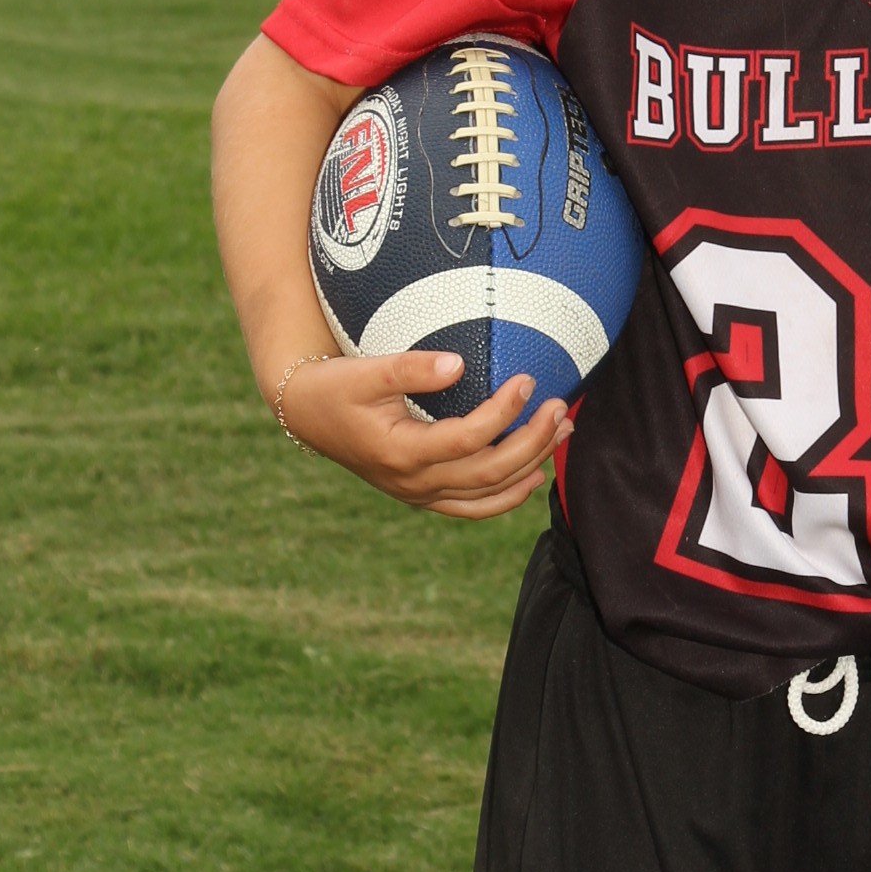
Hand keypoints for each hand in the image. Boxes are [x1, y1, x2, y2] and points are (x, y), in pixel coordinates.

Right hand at [277, 351, 569, 520]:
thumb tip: (459, 364)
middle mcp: (415, 482)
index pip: (468, 438)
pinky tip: (535, 476)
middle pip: (490, 472)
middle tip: (560, 407)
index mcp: (402, 452)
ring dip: (532, 465)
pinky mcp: (424, 496)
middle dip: (533, 440)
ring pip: (489, 494)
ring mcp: (420, 495)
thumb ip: (411, 368)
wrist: (308, 415)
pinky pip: (474, 507)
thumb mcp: (366, 372)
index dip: (504, 412)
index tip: (529, 380)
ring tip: (563, 433)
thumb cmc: (337, 387)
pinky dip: (508, 496)